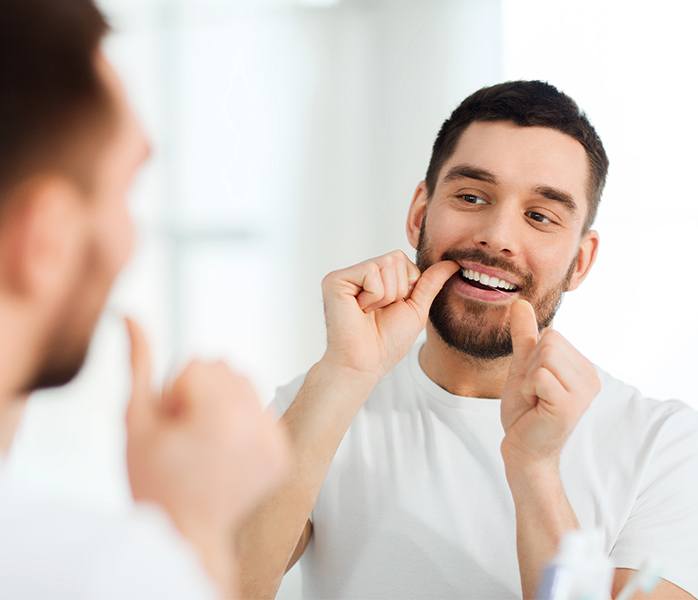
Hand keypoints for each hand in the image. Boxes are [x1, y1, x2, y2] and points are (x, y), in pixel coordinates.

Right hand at [124, 319, 288, 588]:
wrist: (186, 534)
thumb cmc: (153, 481)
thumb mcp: (136, 420)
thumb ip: (139, 363)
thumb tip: (131, 315)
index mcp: (220, 415)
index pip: (199, 363)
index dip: (175, 392)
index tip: (172, 427)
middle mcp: (255, 424)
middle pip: (226, 368)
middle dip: (201, 392)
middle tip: (188, 435)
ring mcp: (274, 441)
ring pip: (246, 385)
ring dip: (224, 402)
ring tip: (206, 442)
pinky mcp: (283, 454)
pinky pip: (263, 410)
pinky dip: (244, 422)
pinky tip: (225, 453)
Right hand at [321, 250, 458, 379]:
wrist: (366, 363)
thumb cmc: (387, 342)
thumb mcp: (416, 308)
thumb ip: (431, 283)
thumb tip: (453, 262)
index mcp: (375, 278)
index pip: (403, 260)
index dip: (407, 286)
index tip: (391, 308)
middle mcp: (359, 273)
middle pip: (396, 258)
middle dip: (398, 290)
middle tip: (379, 311)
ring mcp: (346, 275)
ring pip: (386, 264)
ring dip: (386, 295)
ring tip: (369, 312)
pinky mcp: (335, 280)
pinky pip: (371, 272)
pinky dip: (374, 296)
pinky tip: (360, 310)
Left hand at [500, 300, 599, 466]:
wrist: (523, 448)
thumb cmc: (525, 411)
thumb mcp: (523, 366)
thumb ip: (525, 336)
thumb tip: (520, 302)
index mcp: (583, 367)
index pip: (552, 334)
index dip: (532, 357)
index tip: (535, 384)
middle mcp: (591, 377)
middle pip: (550, 340)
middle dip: (530, 366)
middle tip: (534, 393)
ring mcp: (583, 392)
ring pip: (544, 356)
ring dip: (528, 378)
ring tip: (536, 400)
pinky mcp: (569, 405)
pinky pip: (539, 375)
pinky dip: (528, 389)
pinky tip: (536, 408)